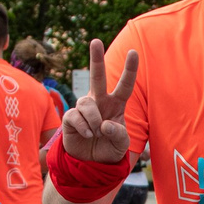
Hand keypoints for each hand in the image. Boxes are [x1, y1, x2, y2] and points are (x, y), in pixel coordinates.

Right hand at [59, 39, 137, 165]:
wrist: (91, 163)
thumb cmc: (109, 149)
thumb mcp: (122, 145)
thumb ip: (118, 134)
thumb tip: (104, 124)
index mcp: (116, 105)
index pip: (124, 85)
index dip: (129, 69)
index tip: (133, 52)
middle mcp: (100, 102)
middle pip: (97, 77)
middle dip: (96, 58)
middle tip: (95, 41)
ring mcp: (84, 109)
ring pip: (86, 102)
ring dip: (94, 119)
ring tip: (96, 133)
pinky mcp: (70, 117)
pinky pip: (76, 116)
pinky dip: (84, 127)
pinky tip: (88, 134)